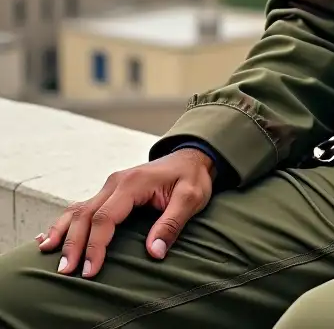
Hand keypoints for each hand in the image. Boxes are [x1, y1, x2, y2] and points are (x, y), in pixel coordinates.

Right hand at [36, 148, 215, 278]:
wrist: (192, 156)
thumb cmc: (192, 177)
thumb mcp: (191, 198)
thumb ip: (172, 223)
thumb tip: (154, 253)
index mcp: (133, 183)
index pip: (106, 217)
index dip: (95, 246)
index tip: (90, 271)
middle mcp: (116, 182)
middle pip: (85, 215)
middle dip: (73, 244)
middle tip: (66, 272)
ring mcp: (109, 186)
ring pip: (77, 209)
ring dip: (62, 232)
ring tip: (47, 255)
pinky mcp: (109, 192)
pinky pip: (81, 207)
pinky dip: (64, 223)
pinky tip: (49, 237)